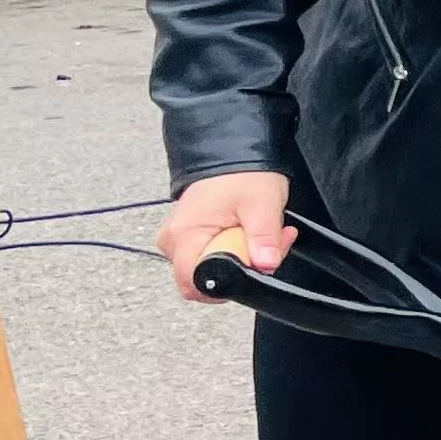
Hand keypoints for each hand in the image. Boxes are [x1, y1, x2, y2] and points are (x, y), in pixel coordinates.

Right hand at [159, 171, 294, 301]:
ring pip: (214, 269)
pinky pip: (213, 257)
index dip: (228, 285)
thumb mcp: (262, 205)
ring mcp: (180, 240)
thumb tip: (266, 265)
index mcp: (184, 235)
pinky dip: (237, 249)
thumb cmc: (243, 175)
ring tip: (259, 233)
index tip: (253, 264)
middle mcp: (174, 241)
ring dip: (244, 257)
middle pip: (208, 280)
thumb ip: (264, 238)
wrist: (234, 155)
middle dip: (243, 268)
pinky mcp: (191, 238)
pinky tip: (249, 233)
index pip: (195, 285)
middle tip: (266, 246)